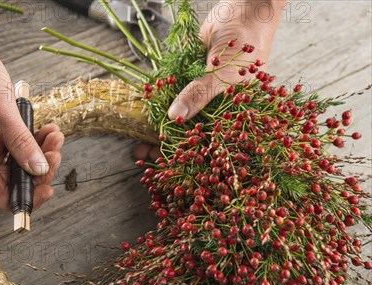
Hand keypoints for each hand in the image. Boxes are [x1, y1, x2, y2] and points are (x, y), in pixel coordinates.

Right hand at [0, 1, 62, 209]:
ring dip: (37, 151)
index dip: (25, 198)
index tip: (49, 187)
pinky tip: (44, 128)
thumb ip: (21, 142)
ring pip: (14, 162)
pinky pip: (11, 145)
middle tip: (56, 151)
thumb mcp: (1, 109)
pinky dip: (29, 138)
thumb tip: (38, 170)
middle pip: (9, 180)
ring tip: (53, 134)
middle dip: (38, 168)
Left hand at [134, 0, 284, 159]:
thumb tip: (176, 116)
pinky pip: (174, 98)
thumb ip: (200, 94)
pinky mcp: (192, 81)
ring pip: (181, 118)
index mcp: (237, 114)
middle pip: (193, 134)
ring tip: (140, 147)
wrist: (243, 8)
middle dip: (170, 147)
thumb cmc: (246, 41)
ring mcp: (205, 95)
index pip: (212, 143)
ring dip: (161, 130)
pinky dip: (161, 108)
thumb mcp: (224, 72)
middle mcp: (221, 108)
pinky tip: (147, 120)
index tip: (167, 166)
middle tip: (145, 157)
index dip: (190, 155)